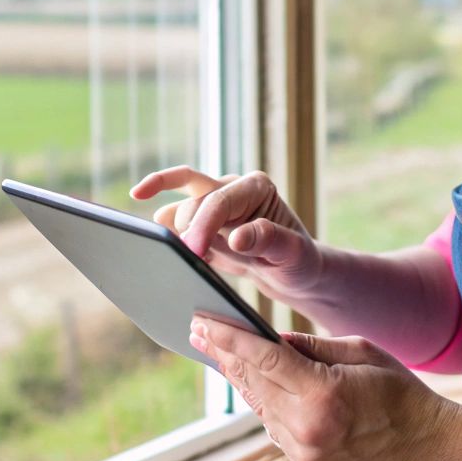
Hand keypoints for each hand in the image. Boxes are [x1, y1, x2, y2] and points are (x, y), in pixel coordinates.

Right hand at [131, 166, 324, 302]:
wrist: (293, 273)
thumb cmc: (298, 261)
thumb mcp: (293, 254)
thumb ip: (268, 240)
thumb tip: (236, 237)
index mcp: (255, 187)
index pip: (218, 201)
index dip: (202, 224)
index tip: (193, 251)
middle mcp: (232, 188)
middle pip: (193, 202)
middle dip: (186, 230)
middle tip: (185, 260)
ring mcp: (215, 203)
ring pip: (178, 206)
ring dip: (170, 228)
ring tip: (167, 251)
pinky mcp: (203, 222)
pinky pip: (174, 219)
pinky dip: (165, 231)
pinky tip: (162, 247)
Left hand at [188, 310, 456, 460]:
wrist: (424, 448)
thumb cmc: (399, 393)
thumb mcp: (361, 351)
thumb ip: (311, 346)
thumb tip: (270, 339)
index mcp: (322, 394)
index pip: (263, 359)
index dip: (228, 338)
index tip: (202, 322)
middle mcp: (306, 427)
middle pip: (252, 381)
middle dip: (224, 354)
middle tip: (199, 331)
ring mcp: (303, 451)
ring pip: (258, 405)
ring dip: (240, 377)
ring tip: (219, 351)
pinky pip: (273, 424)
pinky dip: (263, 400)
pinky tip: (253, 381)